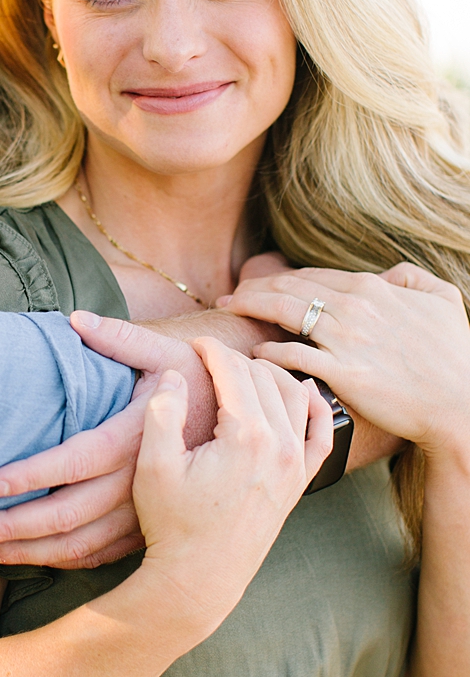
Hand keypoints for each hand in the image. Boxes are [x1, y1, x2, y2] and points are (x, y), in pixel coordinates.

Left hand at [0, 307, 278, 567]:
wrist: (249, 427)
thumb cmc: (198, 382)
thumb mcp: (166, 353)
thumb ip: (119, 338)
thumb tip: (73, 319)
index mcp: (136, 438)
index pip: (73, 462)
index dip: (30, 475)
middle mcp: (137, 483)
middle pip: (65, 516)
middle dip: (12, 528)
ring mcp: (143, 513)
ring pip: (78, 545)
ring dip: (29, 553)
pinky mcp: (147, 528)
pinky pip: (100, 555)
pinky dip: (62, 563)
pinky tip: (30, 561)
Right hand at [133, 338, 331, 632]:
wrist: (200, 579)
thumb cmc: (172, 524)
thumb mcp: (154, 466)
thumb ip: (164, 412)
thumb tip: (176, 375)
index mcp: (246, 437)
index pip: (235, 372)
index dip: (211, 351)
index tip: (194, 344)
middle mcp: (280, 447)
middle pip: (264, 379)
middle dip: (236, 360)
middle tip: (210, 358)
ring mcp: (296, 465)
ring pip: (295, 397)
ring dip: (271, 375)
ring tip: (244, 369)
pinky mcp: (299, 482)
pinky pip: (321, 433)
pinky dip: (315, 406)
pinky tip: (302, 391)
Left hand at [218, 263, 469, 459]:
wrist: (460, 403)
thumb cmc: (455, 355)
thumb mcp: (444, 299)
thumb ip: (413, 277)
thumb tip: (387, 274)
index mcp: (372, 288)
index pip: (311, 275)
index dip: (279, 278)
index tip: (257, 284)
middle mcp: (354, 307)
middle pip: (289, 287)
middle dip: (253, 288)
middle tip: (229, 297)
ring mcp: (346, 339)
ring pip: (284, 312)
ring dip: (250, 308)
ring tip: (230, 313)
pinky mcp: (342, 372)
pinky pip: (293, 355)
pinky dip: (269, 351)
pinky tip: (255, 354)